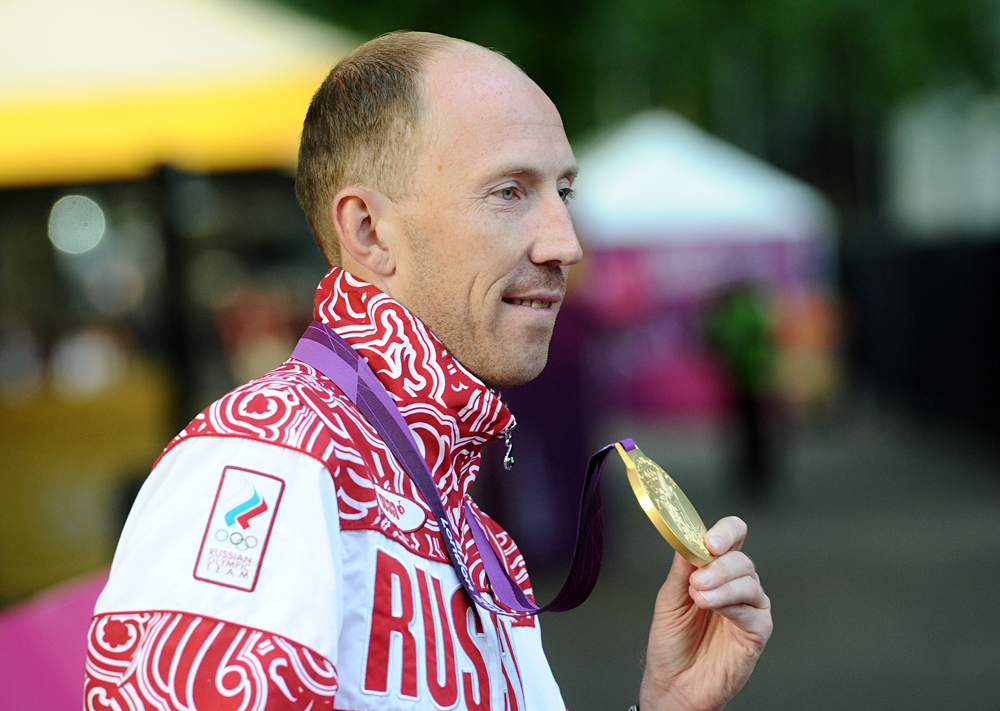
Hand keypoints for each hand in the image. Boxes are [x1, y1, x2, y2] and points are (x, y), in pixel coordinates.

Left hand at [637, 516, 771, 710]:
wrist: (673, 682)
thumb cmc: (672, 641)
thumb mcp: (669, 598)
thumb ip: (681, 569)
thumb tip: (687, 539)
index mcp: (716, 570)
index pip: (733, 537)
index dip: (725, 533)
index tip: (709, 542)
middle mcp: (736, 584)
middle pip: (741, 559)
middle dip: (718, 565)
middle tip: (696, 580)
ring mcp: (749, 607)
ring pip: (749, 582)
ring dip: (722, 585)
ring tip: (699, 598)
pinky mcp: (757, 631)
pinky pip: (752, 611)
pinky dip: (731, 605)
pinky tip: (714, 609)